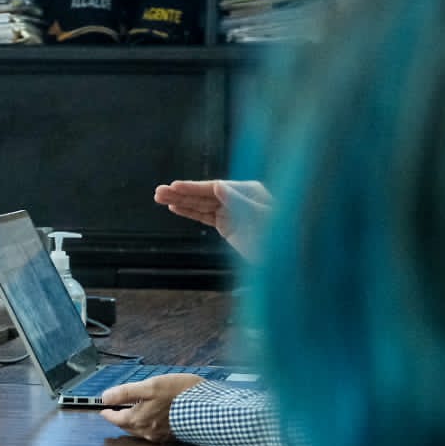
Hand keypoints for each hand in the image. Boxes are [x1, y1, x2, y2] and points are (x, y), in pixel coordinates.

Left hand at [98, 373, 204, 441]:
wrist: (209, 407)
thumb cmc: (179, 394)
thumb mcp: (150, 386)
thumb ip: (125, 392)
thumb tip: (105, 398)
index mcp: (139, 420)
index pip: (116, 419)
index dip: (108, 414)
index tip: (103, 410)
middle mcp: (148, 431)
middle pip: (127, 426)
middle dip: (119, 419)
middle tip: (114, 412)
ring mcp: (161, 435)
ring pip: (140, 430)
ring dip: (132, 423)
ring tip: (130, 414)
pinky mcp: (173, 434)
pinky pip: (153, 432)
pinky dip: (146, 425)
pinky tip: (151, 418)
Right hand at [154, 179, 271, 259]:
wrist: (286, 259)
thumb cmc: (280, 236)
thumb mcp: (261, 218)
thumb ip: (239, 202)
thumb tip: (218, 186)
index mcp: (248, 191)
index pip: (216, 187)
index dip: (195, 187)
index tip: (176, 186)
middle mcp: (237, 198)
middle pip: (205, 195)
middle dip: (181, 193)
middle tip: (158, 192)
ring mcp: (231, 211)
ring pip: (201, 205)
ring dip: (180, 201)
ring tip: (159, 197)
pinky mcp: (226, 225)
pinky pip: (204, 216)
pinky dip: (189, 212)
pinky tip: (174, 207)